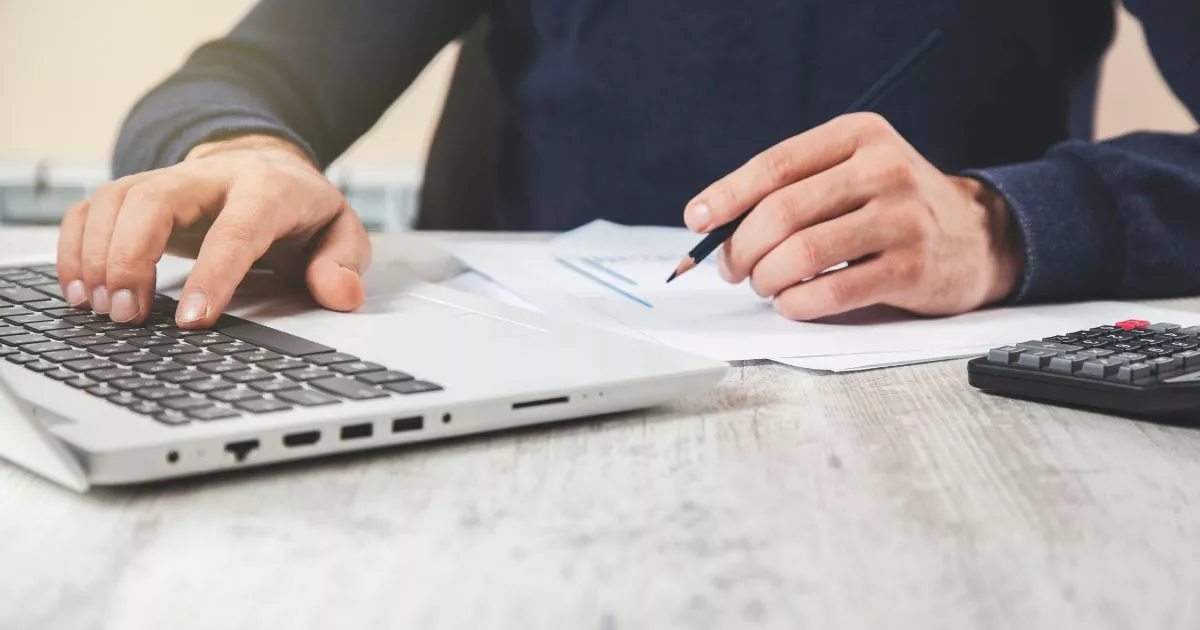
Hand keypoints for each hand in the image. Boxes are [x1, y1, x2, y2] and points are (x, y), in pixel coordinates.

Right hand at [56, 134, 370, 327]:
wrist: (268, 165)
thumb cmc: (301, 211)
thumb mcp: (340, 235)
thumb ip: (344, 264)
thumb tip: (340, 292)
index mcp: (269, 188)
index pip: (238, 228)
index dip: (214, 272)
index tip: (192, 320)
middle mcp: (211, 177)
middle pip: (155, 199)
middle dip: (132, 257)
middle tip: (127, 315)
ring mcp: (169, 180)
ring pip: (116, 199)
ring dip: (97, 255)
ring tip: (102, 309)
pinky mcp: (138, 190)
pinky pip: (92, 207)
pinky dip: (75, 246)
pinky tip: (79, 288)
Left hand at [685, 113, 1023, 320]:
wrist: (976, 236)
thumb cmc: (891, 207)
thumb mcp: (851, 173)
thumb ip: (793, 188)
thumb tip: (714, 224)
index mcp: (858, 135)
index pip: (775, 164)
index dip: (727, 195)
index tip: (696, 220)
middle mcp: (883, 169)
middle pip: (782, 212)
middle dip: (741, 247)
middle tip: (731, 269)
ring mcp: (902, 218)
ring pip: (803, 252)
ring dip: (767, 277)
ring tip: (764, 285)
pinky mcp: (913, 267)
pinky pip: (834, 290)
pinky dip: (797, 303)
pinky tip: (790, 304)